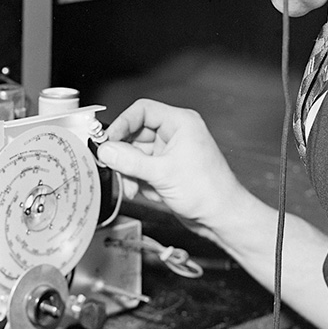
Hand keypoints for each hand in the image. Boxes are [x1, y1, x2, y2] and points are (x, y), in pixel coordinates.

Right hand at [96, 99, 247, 235]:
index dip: (122, 124)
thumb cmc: (209, 191)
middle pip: (135, 134)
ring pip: (136, 154)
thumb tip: (106, 150)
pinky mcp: (167, 168)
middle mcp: (175, 134)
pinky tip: (146, 191)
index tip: (108, 140)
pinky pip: (142, 168)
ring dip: (130, 172)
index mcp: (180, 123)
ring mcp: (170, 152)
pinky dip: (138, 180)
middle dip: (125, 155)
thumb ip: (129, 161)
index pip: (142, 111)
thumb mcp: (162, 174)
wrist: (221, 217)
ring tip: (133, 187)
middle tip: (116, 168)